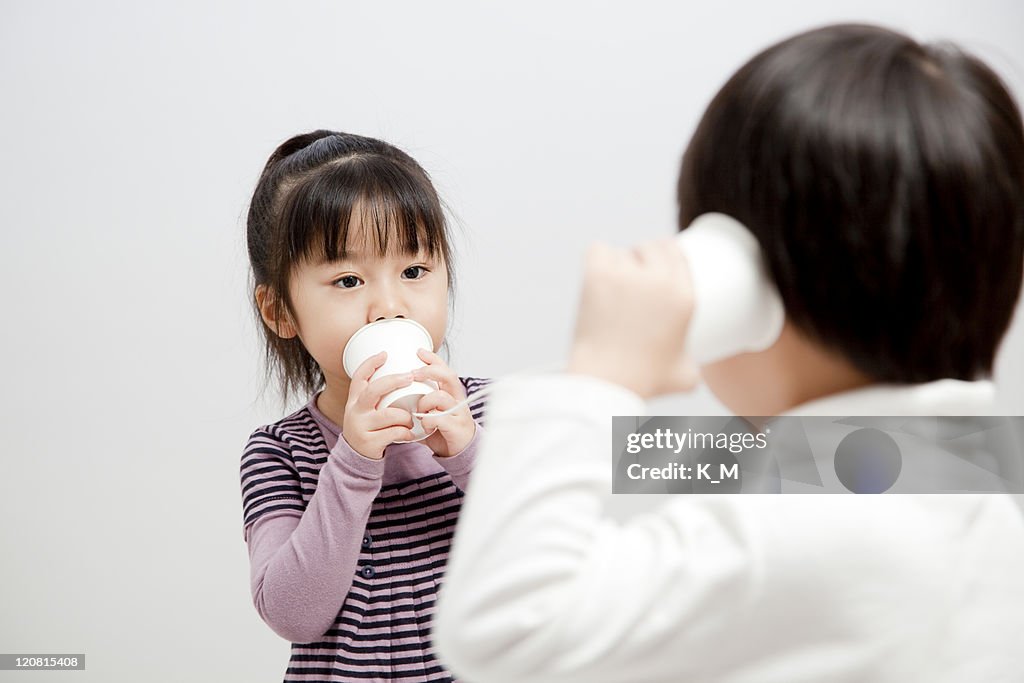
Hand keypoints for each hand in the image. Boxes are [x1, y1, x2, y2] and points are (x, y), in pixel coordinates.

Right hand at [342, 352, 417, 459]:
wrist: (357, 458)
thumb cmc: (369, 428)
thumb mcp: (366, 410)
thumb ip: (377, 396)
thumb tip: (402, 374)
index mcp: (354, 400)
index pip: (359, 377)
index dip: (371, 363)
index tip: (385, 354)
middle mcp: (355, 411)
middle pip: (373, 390)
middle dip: (394, 381)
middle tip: (410, 377)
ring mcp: (360, 427)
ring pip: (389, 414)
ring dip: (405, 416)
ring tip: (411, 419)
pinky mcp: (369, 442)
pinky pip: (394, 433)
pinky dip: (405, 432)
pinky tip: (409, 434)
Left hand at [411, 349, 476, 457]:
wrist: (459, 452)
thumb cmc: (442, 429)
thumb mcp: (431, 411)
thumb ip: (420, 401)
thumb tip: (395, 391)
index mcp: (451, 393)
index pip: (445, 369)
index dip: (434, 359)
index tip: (419, 351)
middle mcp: (457, 399)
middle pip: (449, 376)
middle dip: (430, 371)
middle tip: (413, 374)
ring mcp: (459, 413)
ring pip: (441, 397)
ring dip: (425, 402)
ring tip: (418, 411)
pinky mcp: (457, 427)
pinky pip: (440, 418)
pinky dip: (428, 421)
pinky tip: (424, 426)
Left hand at [567, 239, 698, 397]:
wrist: (607, 382)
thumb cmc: (643, 380)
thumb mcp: (685, 375)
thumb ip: (695, 367)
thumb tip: (693, 369)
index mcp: (684, 296)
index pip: (677, 253)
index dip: (667, 256)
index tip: (657, 267)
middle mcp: (659, 280)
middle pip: (653, 246)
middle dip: (645, 257)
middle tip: (633, 277)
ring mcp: (627, 275)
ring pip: (624, 252)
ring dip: (620, 265)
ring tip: (614, 288)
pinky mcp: (598, 275)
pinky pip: (599, 250)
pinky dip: (598, 260)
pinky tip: (598, 277)